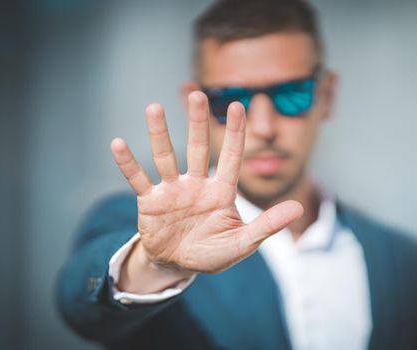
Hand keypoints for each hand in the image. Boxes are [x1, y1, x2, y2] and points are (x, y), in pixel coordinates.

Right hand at [111, 91, 302, 291]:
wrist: (179, 265)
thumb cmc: (213, 252)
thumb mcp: (243, 242)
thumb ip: (267, 225)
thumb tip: (299, 208)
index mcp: (221, 191)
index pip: (231, 157)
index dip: (235, 133)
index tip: (240, 106)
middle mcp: (196, 184)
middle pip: (197, 149)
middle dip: (198, 123)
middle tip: (198, 95)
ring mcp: (172, 191)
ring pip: (165, 157)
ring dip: (159, 134)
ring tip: (153, 107)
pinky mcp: (150, 201)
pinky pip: (138, 179)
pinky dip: (128, 163)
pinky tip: (118, 143)